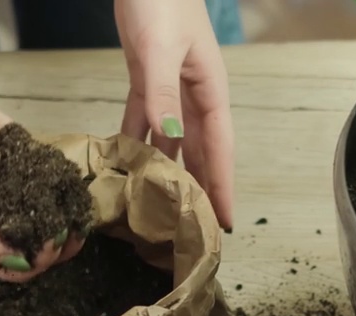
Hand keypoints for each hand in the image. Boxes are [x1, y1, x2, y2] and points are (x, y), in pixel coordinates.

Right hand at [0, 0, 79, 280]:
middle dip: (54, 245)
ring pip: (41, 210)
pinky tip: (74, 185)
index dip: (31, 265)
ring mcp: (2, 181)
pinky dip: (59, 182)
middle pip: (28, 242)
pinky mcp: (16, 152)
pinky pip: (43, 174)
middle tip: (74, 236)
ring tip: (80, 216)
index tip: (49, 248)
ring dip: (62, 217)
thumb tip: (20, 259)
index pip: (5, 265)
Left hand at [116, 0, 235, 230]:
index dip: (222, 185)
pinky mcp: (146, 77)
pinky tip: (130, 163)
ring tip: (164, 207)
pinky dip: (137, 140)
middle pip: (199, 151)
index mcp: (209, 90)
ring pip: (172, 140)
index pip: (219, 148)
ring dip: (168, 170)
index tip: (225, 220)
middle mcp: (193, 95)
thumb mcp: (159, 49)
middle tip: (197, 228)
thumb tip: (170, 141)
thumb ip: (162, 95)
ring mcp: (170, 87)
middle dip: (200, 187)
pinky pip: (144, 118)